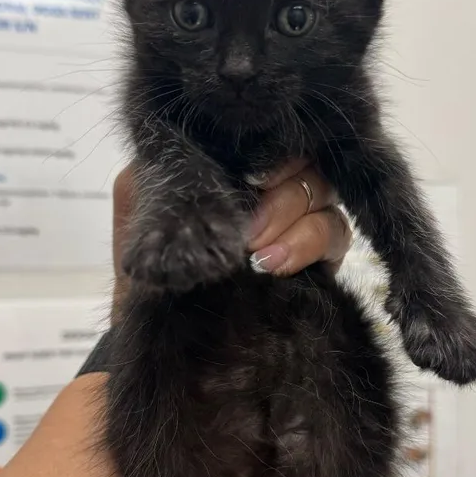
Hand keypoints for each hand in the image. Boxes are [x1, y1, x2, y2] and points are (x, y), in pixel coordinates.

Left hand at [111, 158, 350, 318]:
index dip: (271, 152)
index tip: (253, 177)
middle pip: (304, 162)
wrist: (161, 337)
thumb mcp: (138, 204)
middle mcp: (271, 185)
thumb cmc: (146, 268)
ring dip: (292, 222)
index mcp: (232, 165)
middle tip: (249, 232)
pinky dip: (309, 244)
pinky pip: (337, 232)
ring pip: (323, 195)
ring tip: (258, 257)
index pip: (268, 140)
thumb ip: (165, 164)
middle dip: (280, 195)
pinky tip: (275, 266)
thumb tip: (207, 147)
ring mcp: (298, 218)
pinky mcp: (319, 254)